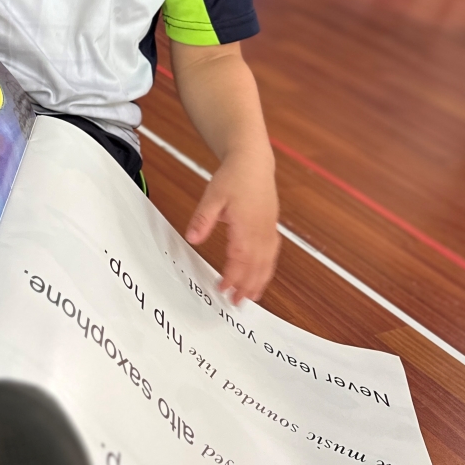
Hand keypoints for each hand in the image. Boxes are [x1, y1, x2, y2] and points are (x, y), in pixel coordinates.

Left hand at [184, 150, 278, 304]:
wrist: (253, 161)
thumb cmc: (234, 176)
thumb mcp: (212, 196)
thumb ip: (203, 219)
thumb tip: (192, 238)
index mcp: (247, 225)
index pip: (240, 258)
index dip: (233, 276)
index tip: (223, 289)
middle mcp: (261, 230)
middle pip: (256, 265)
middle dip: (247, 286)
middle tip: (237, 302)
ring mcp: (269, 228)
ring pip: (267, 261)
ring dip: (260, 280)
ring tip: (251, 297)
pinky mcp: (271, 226)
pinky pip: (272, 252)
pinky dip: (267, 267)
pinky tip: (262, 275)